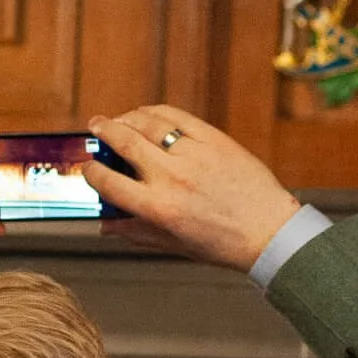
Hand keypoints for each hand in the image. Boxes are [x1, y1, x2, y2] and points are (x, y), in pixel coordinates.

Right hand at [84, 107, 296, 272]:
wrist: (269, 231)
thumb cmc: (225, 244)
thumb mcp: (176, 244)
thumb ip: (137, 232)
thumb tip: (105, 225)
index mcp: (159, 208)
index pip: (109, 183)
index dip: (91, 172)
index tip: (88, 167)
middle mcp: (172, 178)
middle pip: (124, 142)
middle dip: (103, 132)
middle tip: (95, 127)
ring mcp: (193, 154)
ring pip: (148, 123)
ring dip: (127, 118)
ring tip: (119, 119)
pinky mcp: (213, 139)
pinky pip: (177, 117)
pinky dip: (156, 112)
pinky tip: (148, 115)